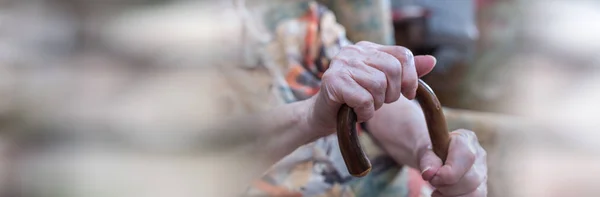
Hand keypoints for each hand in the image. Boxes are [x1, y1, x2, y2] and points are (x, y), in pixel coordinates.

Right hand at [306, 41, 435, 135]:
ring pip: (379, 85)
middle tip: (379, 102)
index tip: (408, 94)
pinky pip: (365, 99)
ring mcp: (341, 64)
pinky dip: (365, 112)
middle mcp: (353, 51)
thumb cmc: (353, 101)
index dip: (411, 77)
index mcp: (367, 49)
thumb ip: (405, 73)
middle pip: (392, 70)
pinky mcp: (333, 81)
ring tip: (365, 106)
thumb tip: (432, 60)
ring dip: (376, 104)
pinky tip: (356, 113)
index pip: (402, 54)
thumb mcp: (383, 85)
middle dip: (391, 94)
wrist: (323, 116)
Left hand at [421, 129, 487, 196]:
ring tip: (438, 189)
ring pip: (475, 192)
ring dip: (451, 195)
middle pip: (471, 179)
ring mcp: (483, 172)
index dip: (449, 172)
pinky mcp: (481, 187)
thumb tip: (429, 173)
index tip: (432, 177)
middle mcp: (479, 155)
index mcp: (466, 139)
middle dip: (447, 185)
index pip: (466, 156)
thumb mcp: (424, 152)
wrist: (434, 159)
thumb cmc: (431, 154)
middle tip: (432, 181)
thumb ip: (427, 160)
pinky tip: (444, 195)